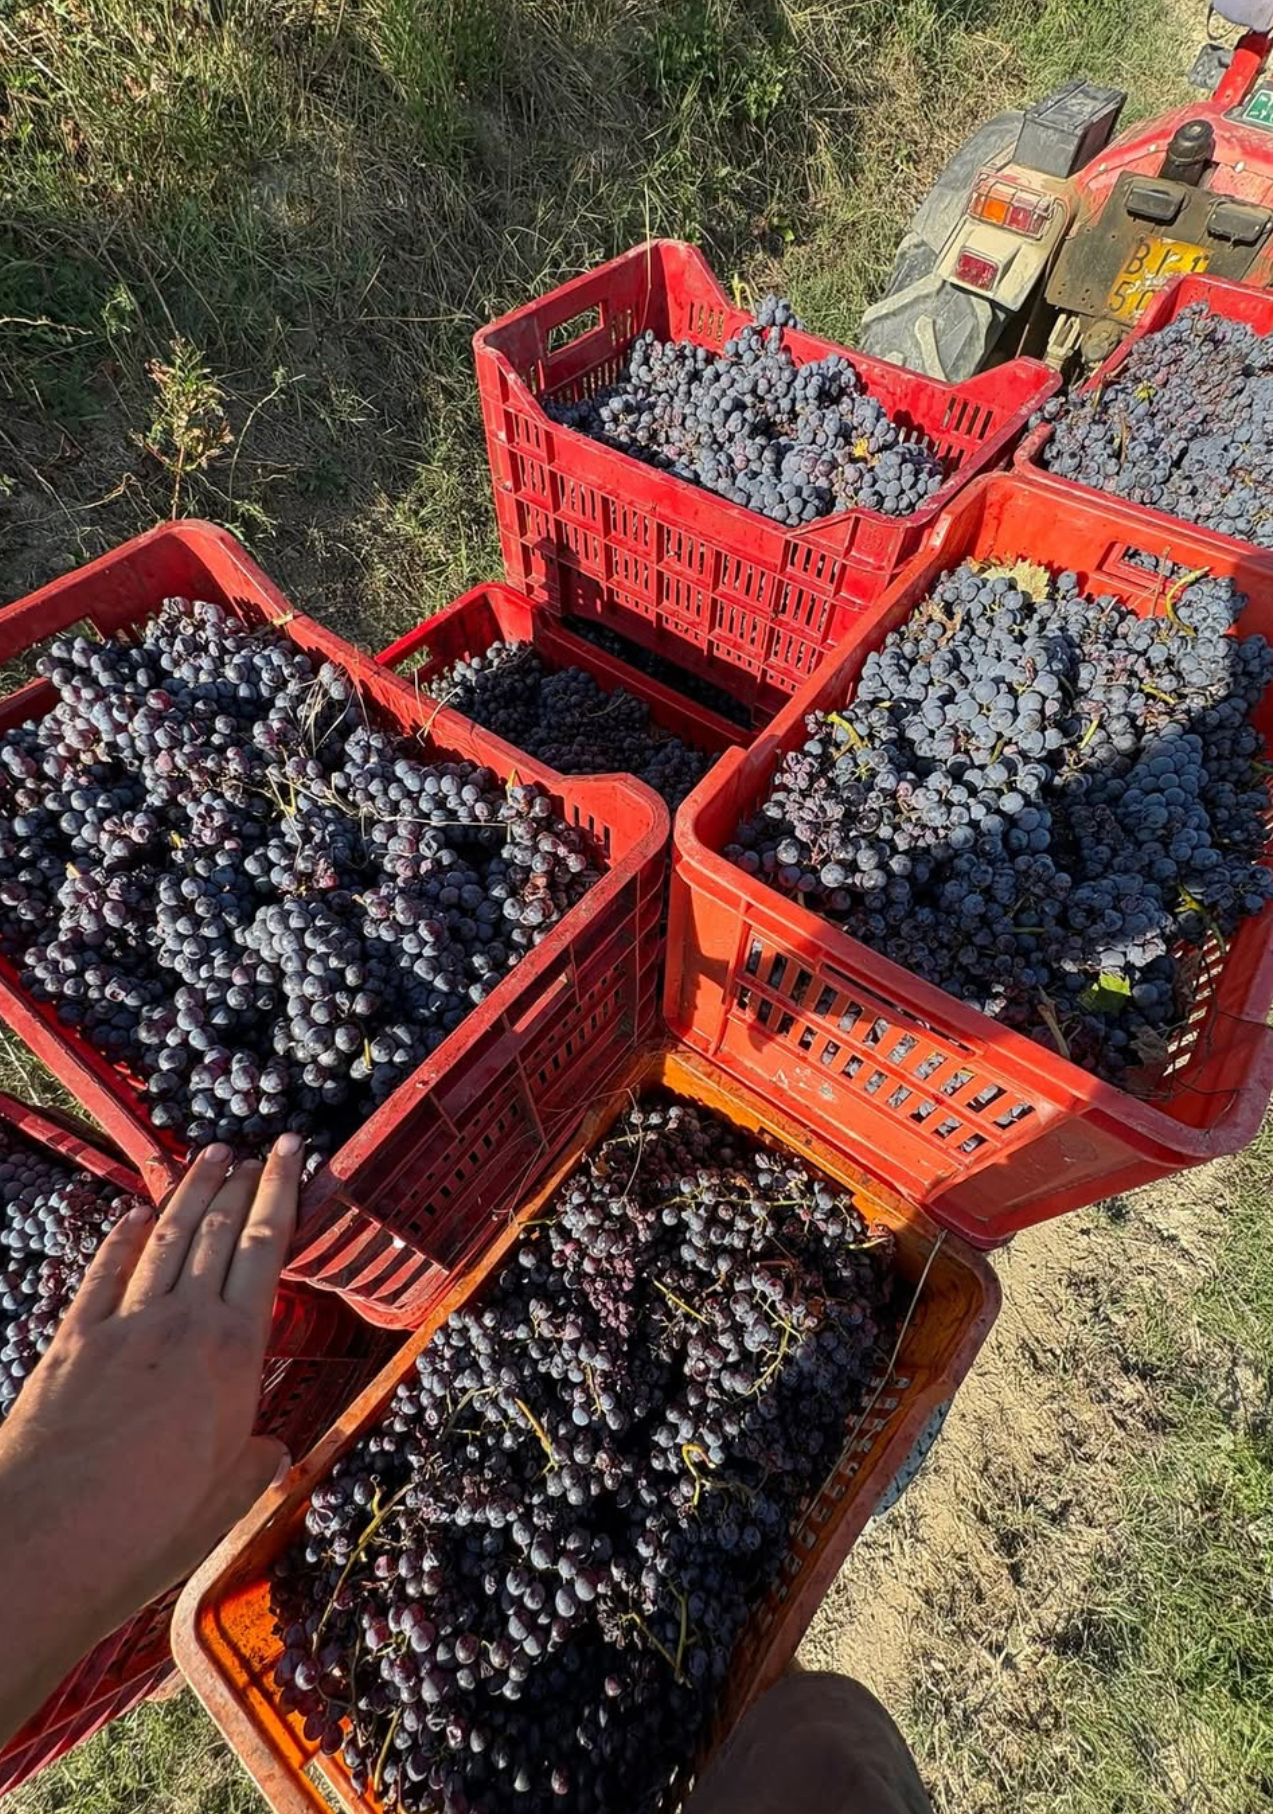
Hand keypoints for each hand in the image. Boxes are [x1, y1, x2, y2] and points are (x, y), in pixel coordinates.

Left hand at [0, 1135, 302, 1747]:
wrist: (47, 1543)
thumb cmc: (149, 1531)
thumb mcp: (231, 1501)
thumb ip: (260, 1462)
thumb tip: (274, 1450)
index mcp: (234, 1353)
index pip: (264, 1250)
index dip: (280, 1193)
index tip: (293, 1152)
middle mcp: (182, 1323)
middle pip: (216, 1232)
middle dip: (240, 1183)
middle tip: (258, 1149)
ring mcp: (123, 1327)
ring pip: (164, 1240)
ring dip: (190, 1193)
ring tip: (211, 1157)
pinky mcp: (73, 1343)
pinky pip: (104, 1274)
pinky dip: (121, 1238)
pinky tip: (134, 1216)